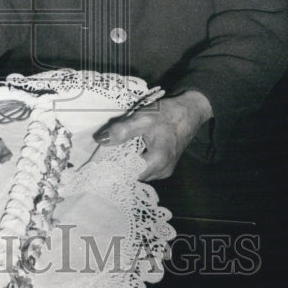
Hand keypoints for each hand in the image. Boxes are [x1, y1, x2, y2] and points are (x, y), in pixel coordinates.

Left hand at [92, 90, 212, 180]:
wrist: (190, 112)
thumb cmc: (168, 114)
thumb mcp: (143, 118)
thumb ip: (122, 130)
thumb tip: (101, 140)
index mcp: (158, 160)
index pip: (128, 175)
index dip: (111, 171)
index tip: (96, 165)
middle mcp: (162, 171)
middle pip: (132, 175)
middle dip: (116, 167)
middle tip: (101, 157)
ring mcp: (164, 171)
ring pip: (138, 173)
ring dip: (125, 165)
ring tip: (112, 153)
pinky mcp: (164, 167)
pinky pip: (144, 169)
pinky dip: (133, 162)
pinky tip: (125, 152)